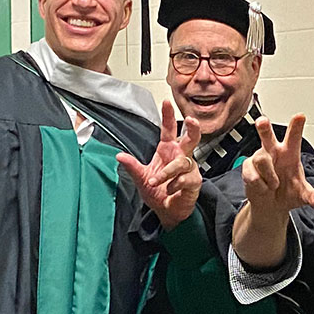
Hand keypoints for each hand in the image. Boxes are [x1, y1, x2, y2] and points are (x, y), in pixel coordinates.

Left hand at [117, 101, 203, 228]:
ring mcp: (189, 169)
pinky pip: (185, 178)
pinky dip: (174, 184)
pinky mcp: (194, 182)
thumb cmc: (157, 192)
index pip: (168, 130)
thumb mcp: (141, 178)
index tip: (166, 101)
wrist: (167, 212)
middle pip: (191, 138)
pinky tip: (169, 190)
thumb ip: (132, 166)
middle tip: (191, 120)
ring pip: (182, 162)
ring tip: (156, 180)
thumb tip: (119, 155)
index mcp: (167, 151)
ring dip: (167, 172)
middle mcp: (180, 156)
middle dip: (193, 128)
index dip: (167, 116)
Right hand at [241, 114, 313, 216]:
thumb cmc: (288, 192)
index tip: (300, 115)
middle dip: (264, 128)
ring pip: (261, 160)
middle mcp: (274, 151)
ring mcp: (259, 158)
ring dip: (269, 177)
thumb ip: (312, 197)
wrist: (270, 205)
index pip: (294, 137)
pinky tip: (263, 188)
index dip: (296, 126)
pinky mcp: (248, 167)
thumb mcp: (302, 195)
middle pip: (267, 136)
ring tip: (273, 186)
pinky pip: (252, 175)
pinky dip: (260, 186)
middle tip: (262, 121)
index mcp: (290, 153)